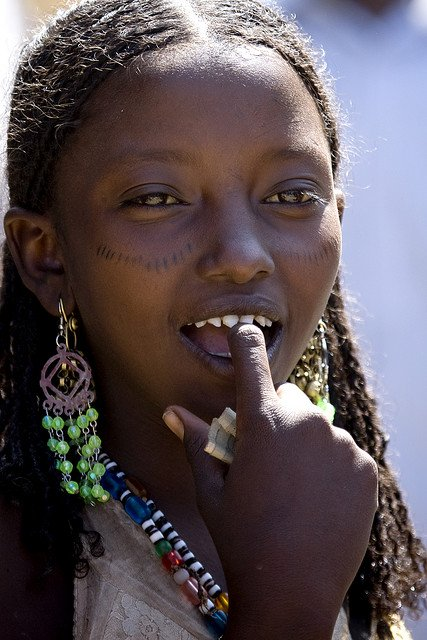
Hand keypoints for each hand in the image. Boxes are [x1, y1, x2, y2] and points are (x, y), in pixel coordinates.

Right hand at [165, 324, 377, 639]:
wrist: (293, 591)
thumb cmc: (242, 538)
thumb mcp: (211, 490)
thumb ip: (196, 442)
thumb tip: (172, 411)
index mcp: (263, 423)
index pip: (252, 361)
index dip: (245, 343)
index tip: (244, 332)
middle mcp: (306, 422)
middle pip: (286, 398)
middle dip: (273, 416)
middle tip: (263, 457)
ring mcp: (341, 444)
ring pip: (316, 425)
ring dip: (303, 442)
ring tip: (292, 485)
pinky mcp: (365, 466)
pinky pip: (342, 450)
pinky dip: (329, 463)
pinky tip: (317, 497)